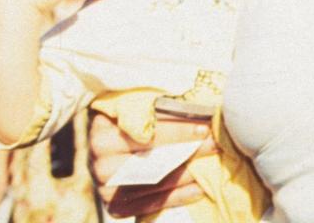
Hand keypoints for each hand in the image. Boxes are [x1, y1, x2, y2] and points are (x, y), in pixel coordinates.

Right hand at [88, 109, 217, 217]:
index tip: (204, 128)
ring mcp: (105, 189)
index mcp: (102, 133)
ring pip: (154, 182)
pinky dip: (176, 197)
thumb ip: (157, 106)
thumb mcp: (135, 106)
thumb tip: (198, 106)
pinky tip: (198, 189)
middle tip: (215, 144)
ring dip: (187, 174)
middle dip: (188, 151)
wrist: (106, 148)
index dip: (177, 131)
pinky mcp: (114, 207)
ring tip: (212, 165)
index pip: (145, 134)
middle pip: (152, 160)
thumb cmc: (128, 120)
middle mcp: (99, 163)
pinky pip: (150, 205)